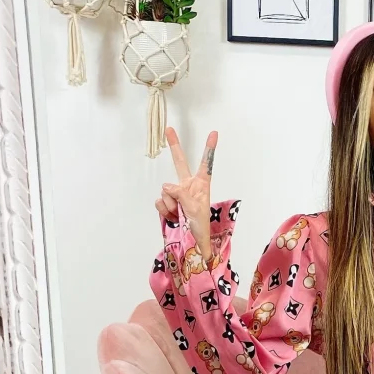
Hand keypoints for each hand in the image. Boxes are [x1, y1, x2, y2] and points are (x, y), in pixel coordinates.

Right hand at [156, 126, 217, 257]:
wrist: (191, 244)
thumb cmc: (200, 228)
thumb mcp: (195, 210)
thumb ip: (182, 195)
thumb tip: (167, 186)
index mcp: (202, 185)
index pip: (206, 164)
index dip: (209, 149)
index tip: (214, 133)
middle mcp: (188, 186)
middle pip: (179, 162)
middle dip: (174, 146)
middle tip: (169, 129)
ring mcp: (176, 193)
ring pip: (166, 191)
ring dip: (172, 205)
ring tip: (181, 214)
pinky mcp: (167, 202)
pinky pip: (160, 201)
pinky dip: (165, 210)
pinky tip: (173, 216)